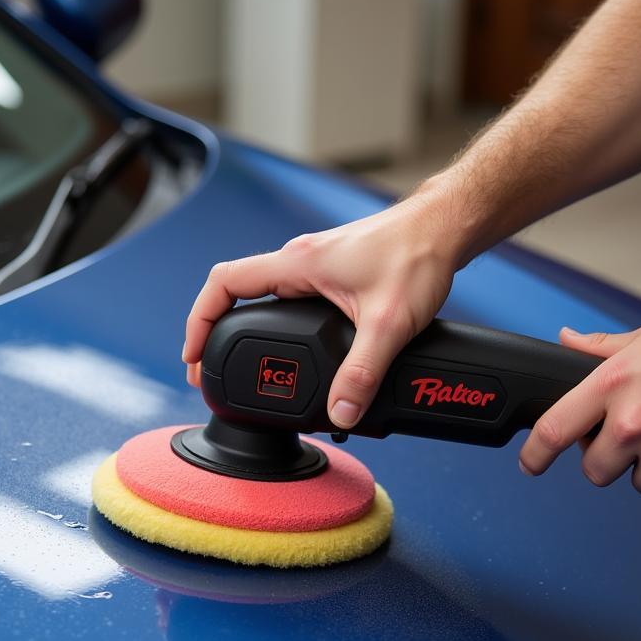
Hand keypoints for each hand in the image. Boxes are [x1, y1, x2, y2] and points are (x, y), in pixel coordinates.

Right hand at [183, 195, 462, 428]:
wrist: (446, 227)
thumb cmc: (418, 255)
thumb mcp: (389, 323)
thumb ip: (363, 372)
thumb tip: (341, 413)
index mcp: (298, 264)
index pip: (224, 283)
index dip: (199, 320)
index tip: (194, 356)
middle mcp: (299, 260)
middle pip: (235, 291)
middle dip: (214, 331)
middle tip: (210, 372)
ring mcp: (315, 265)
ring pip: (262, 294)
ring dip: (243, 325)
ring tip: (239, 364)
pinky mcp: (332, 272)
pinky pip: (286, 296)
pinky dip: (272, 321)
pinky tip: (285, 345)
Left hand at [519, 290, 640, 496]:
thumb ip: (597, 350)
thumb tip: (566, 340)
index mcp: (611, 388)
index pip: (554, 430)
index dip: (534, 454)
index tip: (529, 463)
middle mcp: (634, 425)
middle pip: (594, 471)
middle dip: (607, 458)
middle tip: (631, 435)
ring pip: (639, 483)